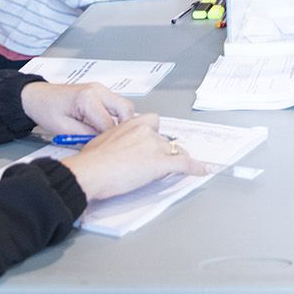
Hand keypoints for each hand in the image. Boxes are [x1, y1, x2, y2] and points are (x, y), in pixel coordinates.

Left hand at [20, 81, 134, 134]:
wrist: (38, 96)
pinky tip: (104, 128)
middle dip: (124, 128)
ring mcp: (101, 89)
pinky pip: (117, 105)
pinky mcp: (101, 92)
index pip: (109, 124)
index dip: (108, 140)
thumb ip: (85, 137)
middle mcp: (98, 90)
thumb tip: (102, 144)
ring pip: (125, 107)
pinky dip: (115, 117)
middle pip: (126, 109)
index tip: (105, 150)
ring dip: (121, 122)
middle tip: (114, 143)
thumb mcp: (63, 129)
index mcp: (87, 98)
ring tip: (108, 136)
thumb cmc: (46, 110)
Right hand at [60, 113, 205, 200]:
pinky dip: (196, 167)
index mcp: (131, 124)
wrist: (91, 172)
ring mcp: (155, 146)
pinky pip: (184, 163)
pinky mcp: (161, 163)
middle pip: (165, 139)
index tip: (153, 141)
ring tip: (171, 169)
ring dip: (174, 160)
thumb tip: (118, 149)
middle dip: (163, 150)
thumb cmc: (91, 161)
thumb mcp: (103, 141)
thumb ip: (117, 140)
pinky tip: (203, 170)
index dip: (155, 133)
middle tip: (154, 161)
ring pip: (174, 151)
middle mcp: (146, 131)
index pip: (153, 121)